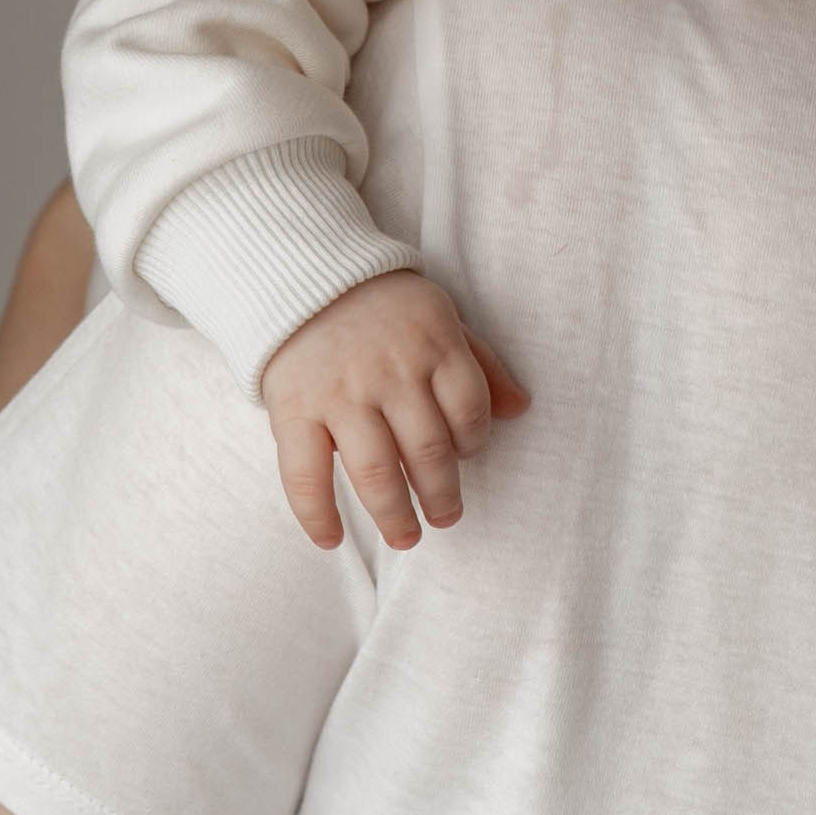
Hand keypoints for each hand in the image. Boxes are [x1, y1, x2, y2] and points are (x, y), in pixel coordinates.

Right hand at [259, 271, 528, 550]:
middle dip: (442, 494)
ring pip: (376, 470)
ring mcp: (341, 394)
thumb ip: (480, 362)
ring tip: (406, 536)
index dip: (474, 442)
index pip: (469, 409)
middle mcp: (390, 372)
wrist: (302, 275)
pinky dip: (318, 514)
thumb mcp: (440, 317)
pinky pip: (305, 474)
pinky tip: (332, 539)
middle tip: (446, 518)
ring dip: (394, 514)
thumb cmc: (382, 304)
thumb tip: (520, 408)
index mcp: (433, 345)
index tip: (465, 458)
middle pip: (428, 449)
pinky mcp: (295, 409)